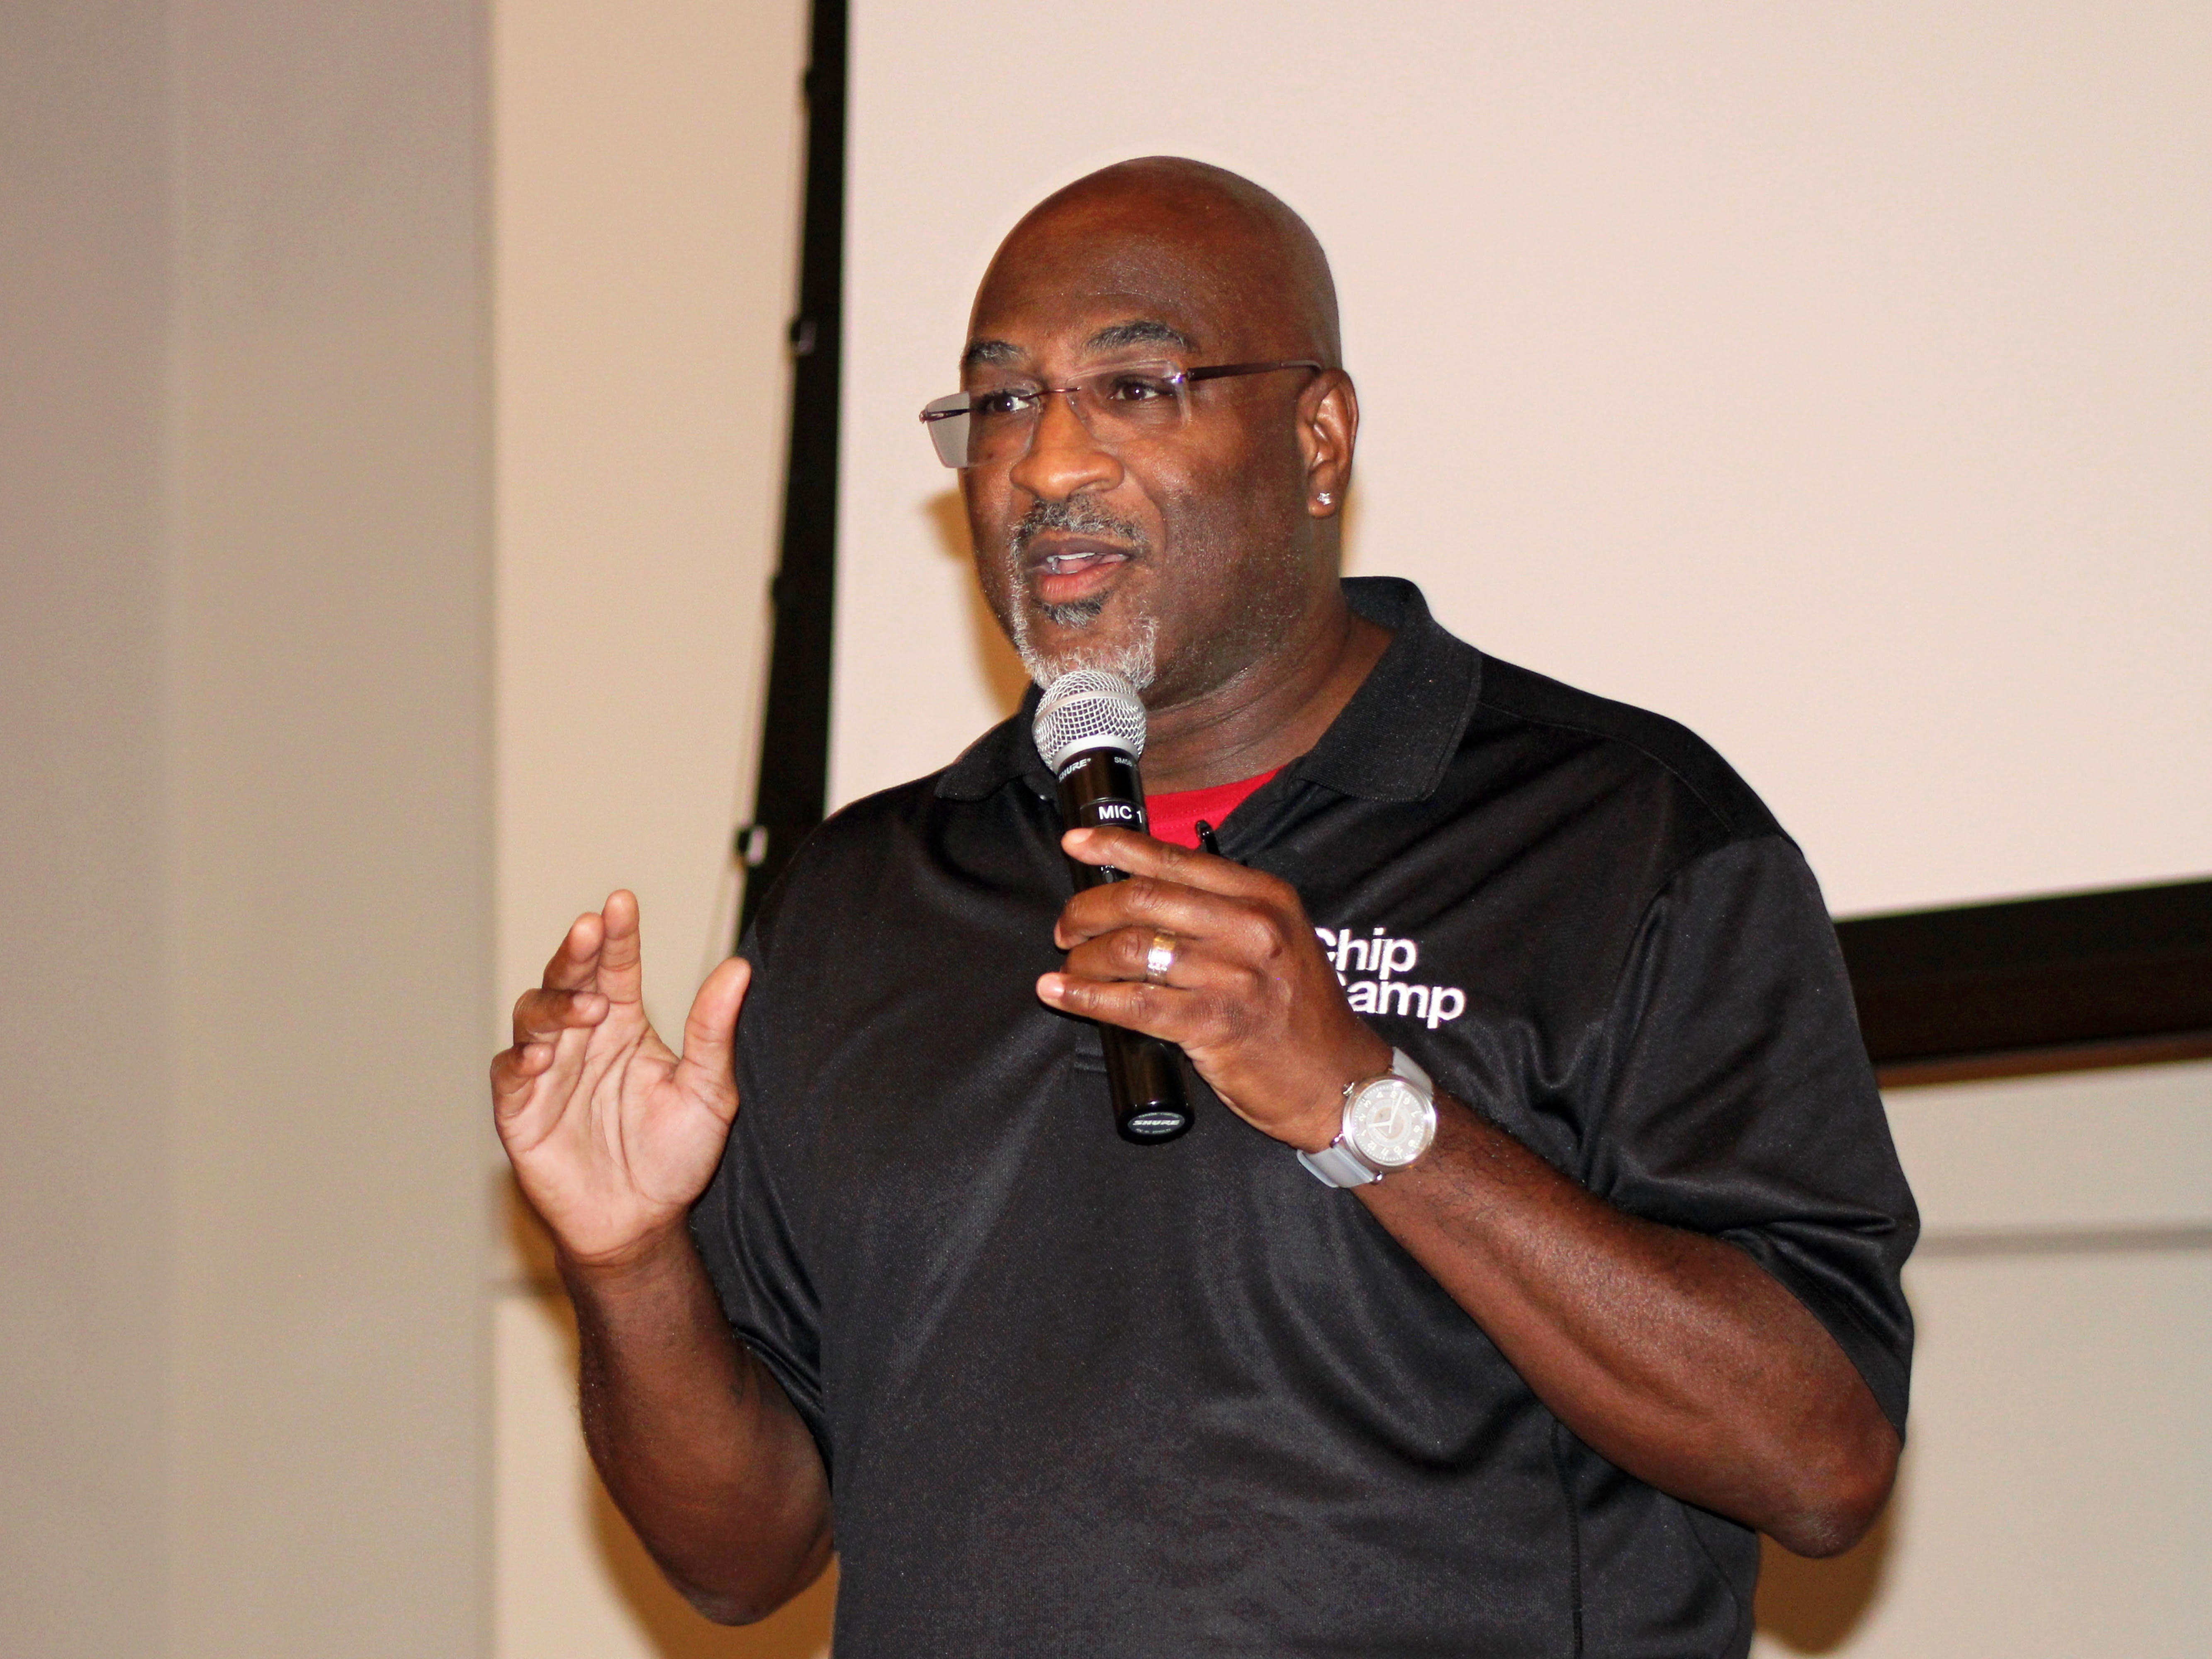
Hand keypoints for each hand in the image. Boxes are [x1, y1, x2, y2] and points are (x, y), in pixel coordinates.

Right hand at [491, 891, 749, 1266]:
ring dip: (555, 1006)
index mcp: (625, 1025)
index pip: (617, 968)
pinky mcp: (521, 1109)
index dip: (617, 936)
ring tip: (586, 1009)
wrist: (641, 1222)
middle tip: (590, 929)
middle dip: (576, 952)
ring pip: (533, 1016)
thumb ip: (714, 1032)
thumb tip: (739, 969)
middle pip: (569, 979)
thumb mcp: (707, 1092)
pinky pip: (508, 1074)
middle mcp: (582, 1038)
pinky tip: (539, 1057)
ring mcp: (547, 1071)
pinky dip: (518, 1061)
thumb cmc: (674, 1156)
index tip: (622, 903)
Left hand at [1038, 828, 1389, 1147]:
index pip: (1174, 859)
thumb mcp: (1277, 940)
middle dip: (1088, 910)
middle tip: (1066, 929)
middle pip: (1143, 899)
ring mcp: (1235, 975)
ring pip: (1132, 949)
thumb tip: (1144, 895)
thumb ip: (1222, 912)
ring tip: (1070, 969)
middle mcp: (1251, 927)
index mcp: (1263, 896)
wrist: (1340, 1080)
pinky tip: (1061, 995)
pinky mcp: (1216, 1024)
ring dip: (1084, 959)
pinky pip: (1134, 1003)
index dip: (1116, 847)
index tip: (1076, 843)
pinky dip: (1087, 997)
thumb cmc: (1299, 1013)